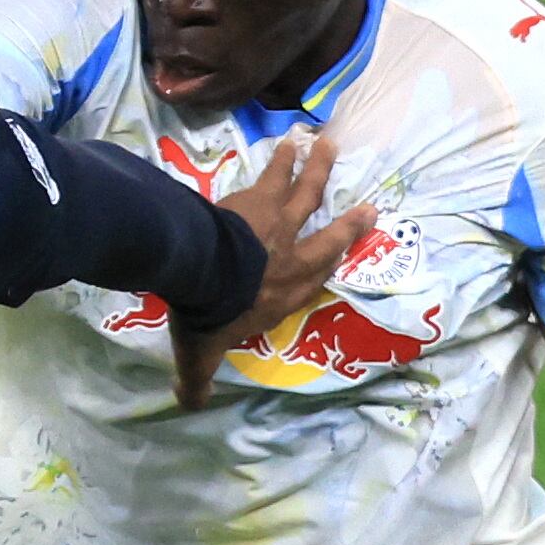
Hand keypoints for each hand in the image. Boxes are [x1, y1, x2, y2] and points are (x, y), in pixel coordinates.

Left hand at [173, 132, 367, 407]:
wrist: (202, 271)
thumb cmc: (212, 315)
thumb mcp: (202, 352)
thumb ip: (197, 377)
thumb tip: (187, 405)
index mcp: (288, 290)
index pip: (320, 269)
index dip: (339, 250)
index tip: (357, 235)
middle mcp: (290, 252)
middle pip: (320, 221)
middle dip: (338, 202)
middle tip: (351, 189)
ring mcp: (274, 222)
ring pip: (298, 188)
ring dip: (310, 164)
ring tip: (319, 140)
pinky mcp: (253, 199)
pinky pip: (267, 176)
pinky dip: (276, 160)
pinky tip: (281, 143)